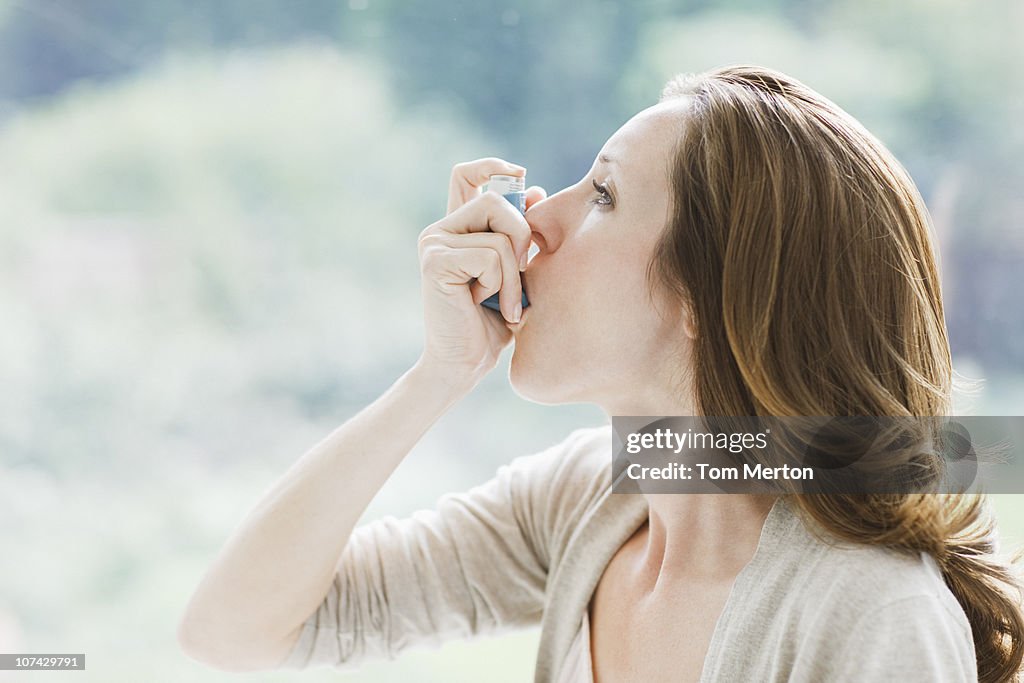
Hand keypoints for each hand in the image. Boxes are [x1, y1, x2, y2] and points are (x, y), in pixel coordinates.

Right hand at [416, 157, 545, 387]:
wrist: (464, 363)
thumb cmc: (493, 322)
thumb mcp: (516, 271)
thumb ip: (521, 234)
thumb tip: (537, 190)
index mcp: (458, 229)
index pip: (466, 175)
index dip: (493, 166)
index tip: (521, 175)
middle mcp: (440, 231)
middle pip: (496, 200)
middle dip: (522, 235)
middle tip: (521, 274)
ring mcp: (434, 243)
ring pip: (499, 233)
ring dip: (514, 274)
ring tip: (505, 302)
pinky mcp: (435, 261)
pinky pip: (490, 256)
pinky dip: (502, 285)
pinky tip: (485, 304)